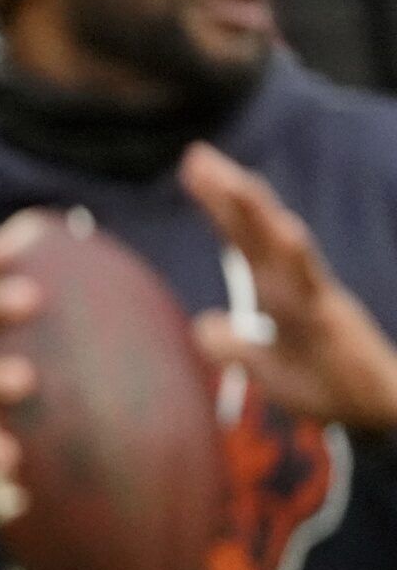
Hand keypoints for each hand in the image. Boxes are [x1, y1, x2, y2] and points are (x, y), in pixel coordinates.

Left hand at [182, 143, 396, 428]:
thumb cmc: (324, 386)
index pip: (242, 240)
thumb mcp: (265, 369)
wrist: (376, 412)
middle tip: (196, 156)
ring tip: (235, 183)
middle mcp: (296, 285)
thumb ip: (233, 345)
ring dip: (260, 216)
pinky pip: (313, 286)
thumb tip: (202, 325)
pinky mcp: (332, 320)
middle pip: (256, 232)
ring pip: (283, 249)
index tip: (193, 167)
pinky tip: (290, 231)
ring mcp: (315, 298)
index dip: (218, 207)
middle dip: (228, 195)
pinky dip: (300, 259)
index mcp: (279, 291)